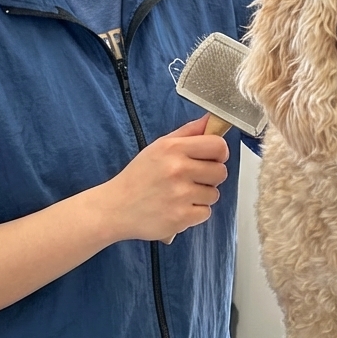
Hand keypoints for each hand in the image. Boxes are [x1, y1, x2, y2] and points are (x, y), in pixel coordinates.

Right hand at [103, 116, 229, 241]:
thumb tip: (211, 120)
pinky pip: (205, 213)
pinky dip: (194, 213)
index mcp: (173, 148)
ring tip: (180, 195)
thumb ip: (188, 132)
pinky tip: (177, 208)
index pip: (218, 146)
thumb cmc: (138, 176)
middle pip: (221, 172)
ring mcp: (180, 195)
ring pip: (214, 194)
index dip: (219, 153)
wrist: (116, 208)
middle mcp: (178, 169)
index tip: (212, 158)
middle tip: (192, 179)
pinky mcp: (181, 217)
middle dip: (210, 177)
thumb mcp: (159, 147)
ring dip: (201, 196)